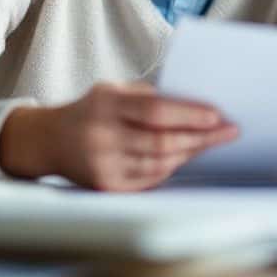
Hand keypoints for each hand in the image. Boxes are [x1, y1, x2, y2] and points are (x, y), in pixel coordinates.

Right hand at [1, 83, 237, 191]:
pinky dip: (172, 166)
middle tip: (228, 131)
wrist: (48, 140)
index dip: (189, 115)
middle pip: (162, 141)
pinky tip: (187, 155)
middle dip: (201, 137)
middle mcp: (102, 136)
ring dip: (191, 152)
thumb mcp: (112, 90)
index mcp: (105, 105)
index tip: (217, 115)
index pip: (155, 112)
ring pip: (160, 163)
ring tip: (212, 141)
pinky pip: (150, 178)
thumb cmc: (90, 110)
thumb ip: (148, 96)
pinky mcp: (107, 186)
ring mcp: (104, 165)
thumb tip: (194, 105)